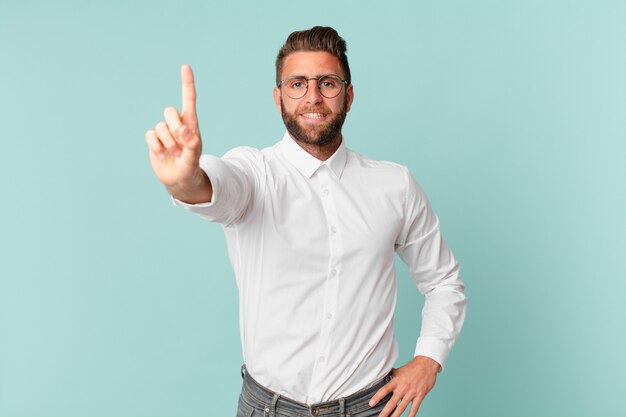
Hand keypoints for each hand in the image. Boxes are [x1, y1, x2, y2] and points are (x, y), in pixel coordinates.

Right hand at [145, 65, 209, 201]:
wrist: (179, 180)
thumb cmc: (190, 166)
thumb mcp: (194, 157)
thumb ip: (192, 144)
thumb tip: (184, 130)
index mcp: (191, 124)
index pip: (189, 99)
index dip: (187, 83)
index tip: (185, 66)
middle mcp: (177, 124)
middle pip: (169, 111)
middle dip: (174, 127)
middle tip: (181, 145)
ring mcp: (164, 132)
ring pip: (160, 126)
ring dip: (168, 143)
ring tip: (175, 153)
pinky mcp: (153, 140)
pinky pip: (150, 136)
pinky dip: (156, 147)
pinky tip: (162, 155)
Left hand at [370, 356, 439, 416]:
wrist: (426, 364)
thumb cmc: (413, 367)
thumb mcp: (399, 370)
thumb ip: (391, 374)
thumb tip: (383, 374)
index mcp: (396, 381)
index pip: (384, 390)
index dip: (377, 397)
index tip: (371, 404)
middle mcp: (403, 387)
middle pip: (392, 402)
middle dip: (385, 412)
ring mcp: (411, 392)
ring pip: (402, 407)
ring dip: (395, 415)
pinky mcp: (420, 395)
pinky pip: (415, 407)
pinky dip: (411, 415)